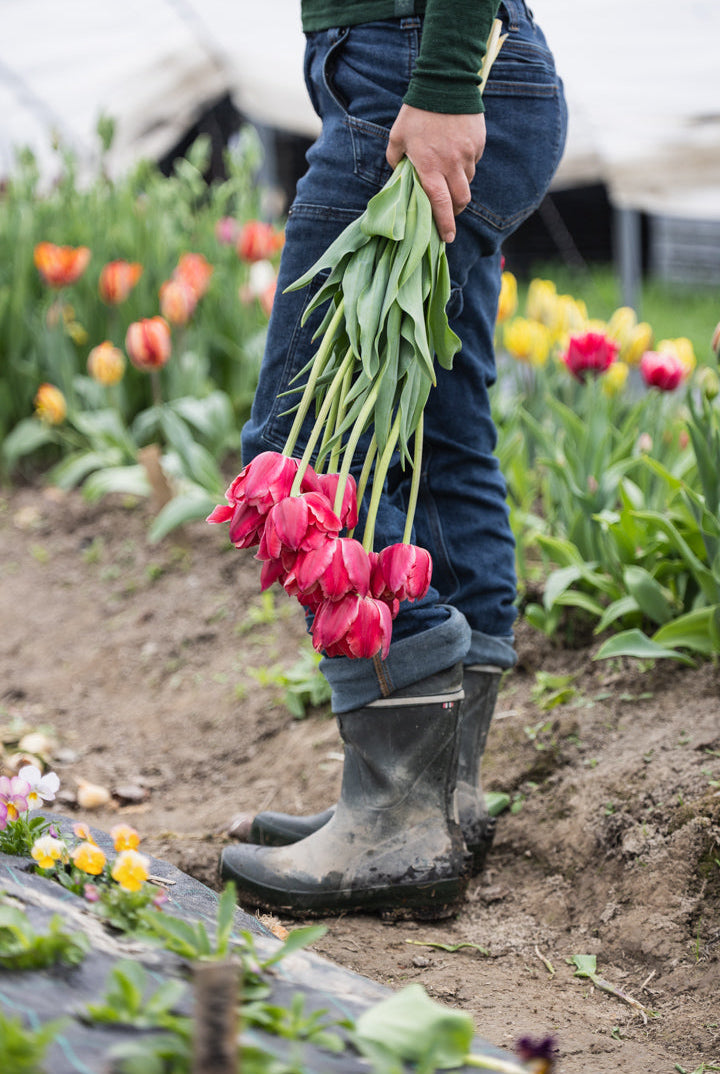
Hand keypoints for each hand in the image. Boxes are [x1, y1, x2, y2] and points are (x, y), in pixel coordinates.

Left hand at [386, 104, 485, 242]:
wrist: (445, 82)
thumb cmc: (416, 111)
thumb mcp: (397, 136)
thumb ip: (396, 159)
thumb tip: (399, 174)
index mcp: (430, 167)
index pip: (440, 205)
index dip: (445, 225)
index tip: (447, 238)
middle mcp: (452, 165)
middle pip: (460, 200)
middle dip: (455, 211)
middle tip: (448, 212)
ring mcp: (468, 154)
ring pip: (467, 181)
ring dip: (459, 185)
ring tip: (448, 174)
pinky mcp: (478, 143)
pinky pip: (473, 161)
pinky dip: (465, 164)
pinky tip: (456, 152)